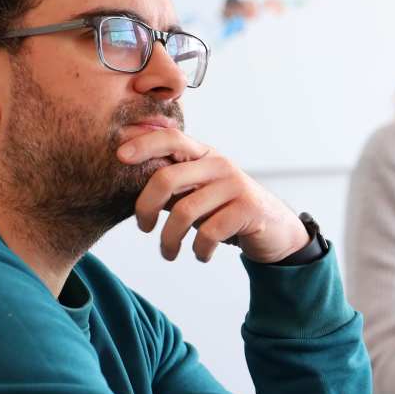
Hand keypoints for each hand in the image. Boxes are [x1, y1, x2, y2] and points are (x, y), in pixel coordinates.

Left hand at [118, 128, 308, 262]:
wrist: (275, 229)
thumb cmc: (226, 210)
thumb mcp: (198, 193)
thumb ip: (171, 185)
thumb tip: (126, 181)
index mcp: (204, 155)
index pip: (171, 138)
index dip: (144, 144)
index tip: (119, 156)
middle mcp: (219, 164)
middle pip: (167, 178)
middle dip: (145, 207)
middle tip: (143, 228)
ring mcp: (235, 186)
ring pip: (184, 212)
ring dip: (169, 239)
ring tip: (169, 253)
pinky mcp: (247, 210)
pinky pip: (208, 233)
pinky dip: (198, 250)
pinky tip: (201, 255)